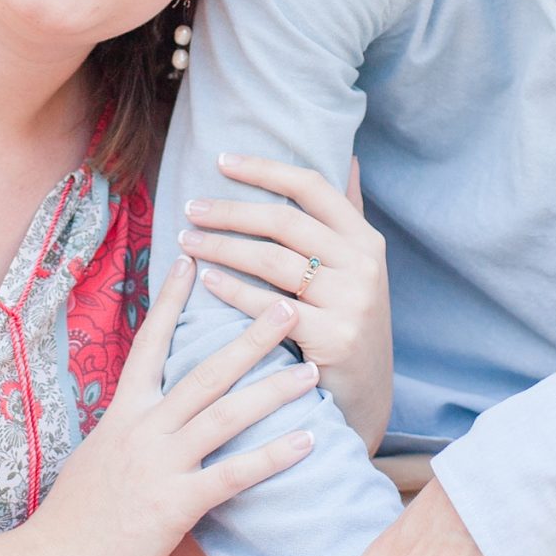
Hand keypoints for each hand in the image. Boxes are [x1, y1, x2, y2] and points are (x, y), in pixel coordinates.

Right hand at [27, 256, 316, 555]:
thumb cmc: (72, 519)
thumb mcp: (96, 457)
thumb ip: (127, 432)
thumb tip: (149, 418)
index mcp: (122, 413)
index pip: (149, 343)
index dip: (169, 300)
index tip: (189, 259)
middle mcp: (143, 429)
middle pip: (204, 371)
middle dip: (249, 337)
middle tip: (286, 304)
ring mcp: (159, 465)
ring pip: (225, 414)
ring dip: (273, 390)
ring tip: (311, 370)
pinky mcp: (175, 505)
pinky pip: (233, 475)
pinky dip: (273, 456)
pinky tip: (307, 442)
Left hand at [180, 153, 393, 452]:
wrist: (367, 396)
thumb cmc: (349, 321)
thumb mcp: (359, 268)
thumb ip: (349, 215)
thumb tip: (348, 158)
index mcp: (365, 240)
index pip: (312, 186)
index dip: (265, 169)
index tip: (221, 160)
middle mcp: (362, 265)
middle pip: (284, 222)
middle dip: (230, 212)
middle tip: (190, 208)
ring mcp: (350, 302)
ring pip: (272, 261)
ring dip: (222, 247)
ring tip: (188, 241)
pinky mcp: (332, 338)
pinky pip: (269, 306)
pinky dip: (233, 290)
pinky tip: (206, 280)